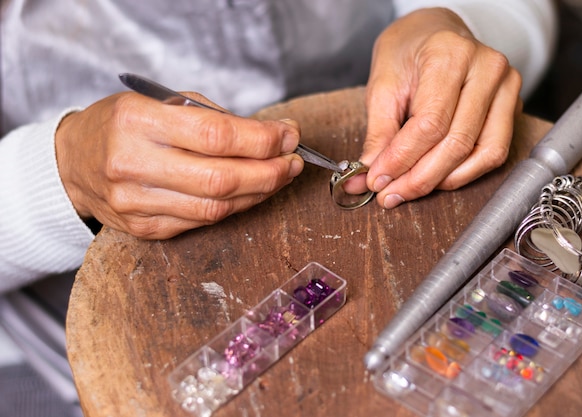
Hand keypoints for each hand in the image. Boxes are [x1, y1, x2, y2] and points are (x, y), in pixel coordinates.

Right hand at [55, 92, 302, 238]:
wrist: (71, 163)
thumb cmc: (121, 125)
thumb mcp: (159, 102)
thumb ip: (212, 118)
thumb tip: (270, 136)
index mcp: (138, 121)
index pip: (216, 135)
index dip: (262, 139)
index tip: (288, 135)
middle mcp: (134, 164)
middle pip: (222, 178)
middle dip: (270, 171)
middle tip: (293, 161)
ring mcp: (137, 203)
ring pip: (216, 206)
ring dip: (259, 192)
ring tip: (280, 176)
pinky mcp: (144, 229)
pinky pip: (202, 221)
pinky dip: (235, 207)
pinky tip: (251, 193)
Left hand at [358, 8, 522, 208]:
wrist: (436, 32)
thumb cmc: (408, 53)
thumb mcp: (382, 86)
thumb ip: (378, 133)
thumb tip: (367, 177)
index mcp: (450, 55)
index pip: (430, 123)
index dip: (402, 159)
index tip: (377, 181)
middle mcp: (487, 69)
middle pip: (457, 142)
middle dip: (419, 178)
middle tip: (390, 194)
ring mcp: (506, 87)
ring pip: (482, 153)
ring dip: (442, 181)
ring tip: (409, 189)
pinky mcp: (513, 105)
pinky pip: (494, 152)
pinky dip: (464, 173)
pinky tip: (437, 179)